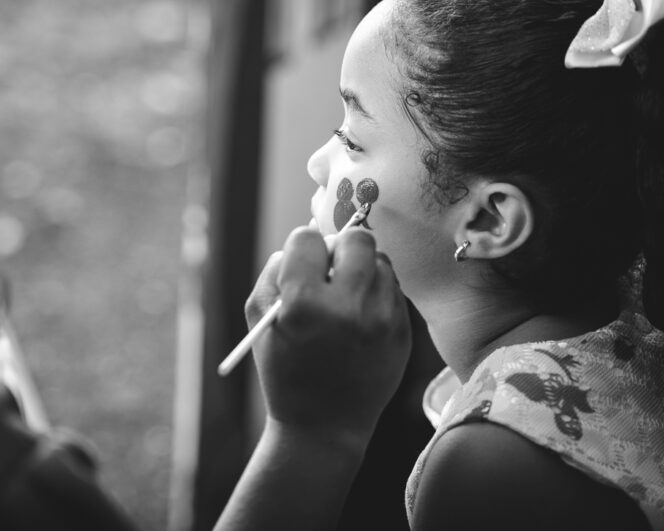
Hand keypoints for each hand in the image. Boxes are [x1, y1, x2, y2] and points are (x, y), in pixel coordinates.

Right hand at [245, 226, 411, 440]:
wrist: (324, 426)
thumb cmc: (285, 369)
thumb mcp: (260, 320)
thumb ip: (275, 271)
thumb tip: (306, 236)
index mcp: (304, 304)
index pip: (308, 238)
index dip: (301, 249)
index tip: (302, 264)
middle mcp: (348, 307)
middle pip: (355, 238)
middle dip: (339, 248)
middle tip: (331, 268)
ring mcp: (382, 320)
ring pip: (380, 260)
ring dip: (361, 270)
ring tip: (347, 297)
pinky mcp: (403, 332)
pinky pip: (393, 289)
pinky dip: (377, 294)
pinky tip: (361, 319)